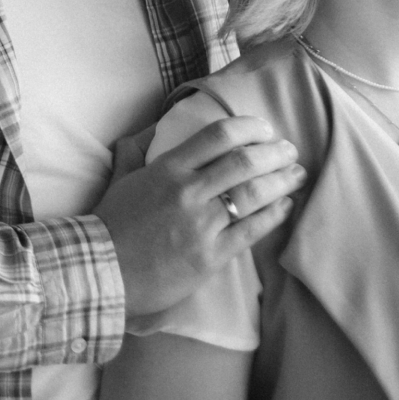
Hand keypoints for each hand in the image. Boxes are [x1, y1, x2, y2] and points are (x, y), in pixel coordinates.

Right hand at [93, 115, 305, 317]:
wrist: (101, 272)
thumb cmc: (110, 225)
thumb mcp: (121, 178)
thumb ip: (135, 151)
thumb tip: (145, 131)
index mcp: (169, 168)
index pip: (217, 136)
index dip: (247, 127)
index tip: (264, 128)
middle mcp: (189, 191)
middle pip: (243, 162)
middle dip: (273, 153)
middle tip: (289, 150)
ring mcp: (201, 224)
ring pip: (252, 195)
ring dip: (281, 181)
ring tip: (297, 174)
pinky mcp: (210, 256)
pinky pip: (250, 230)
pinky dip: (273, 215)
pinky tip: (285, 206)